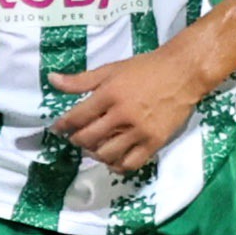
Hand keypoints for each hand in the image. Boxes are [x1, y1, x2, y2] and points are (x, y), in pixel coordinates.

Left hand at [49, 46, 213, 172]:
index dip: (63, 126)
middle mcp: (122, 115)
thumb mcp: (111, 69)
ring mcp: (139, 131)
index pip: (77, 117)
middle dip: (77, 140)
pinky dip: (117, 166)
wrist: (183, 73)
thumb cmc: (146, 68)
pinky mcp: (154, 141)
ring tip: (95, 147)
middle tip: (77, 137)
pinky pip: (130, 163)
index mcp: (109, 94)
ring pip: (107, 154)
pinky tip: (113, 160)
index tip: (58, 129)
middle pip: (89, 138)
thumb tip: (51, 80)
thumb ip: (81, 80)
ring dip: (95, 153)